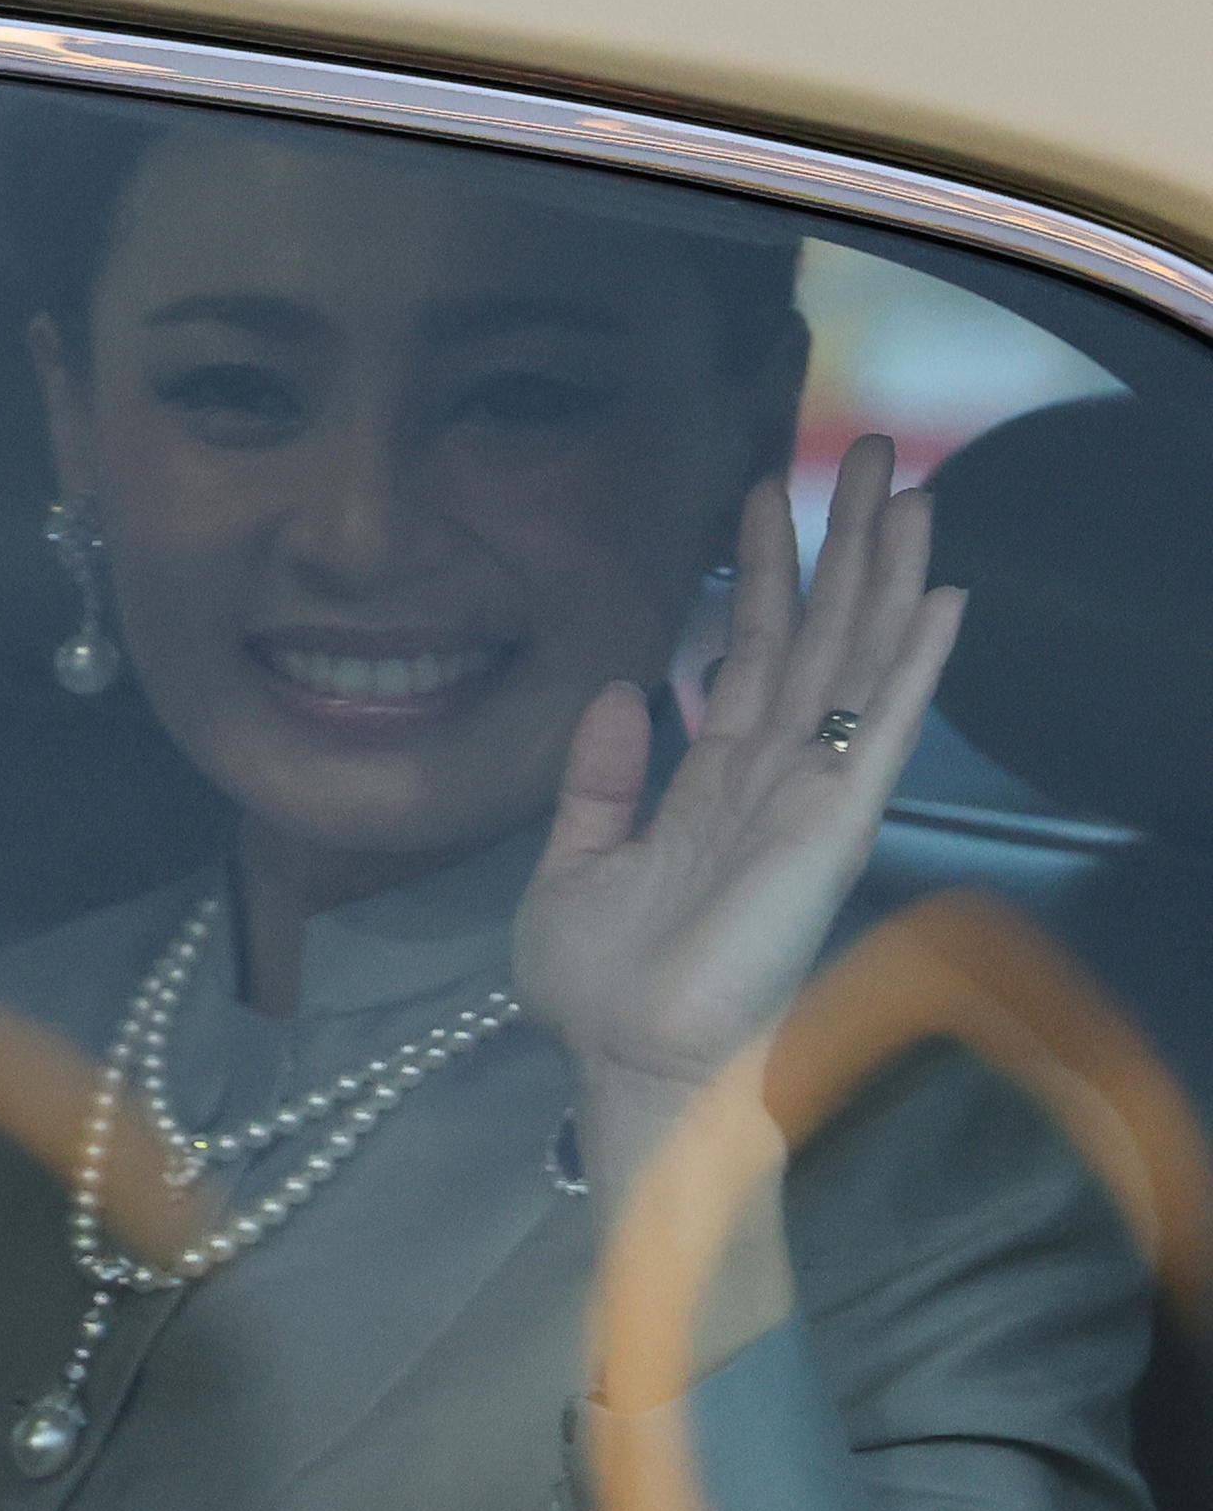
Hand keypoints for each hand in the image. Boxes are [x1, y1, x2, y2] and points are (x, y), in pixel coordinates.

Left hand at [518, 440, 963, 1199]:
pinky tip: (940, 598)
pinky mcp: (831, 824)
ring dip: (888, 572)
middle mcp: (773, 776)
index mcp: (711, 783)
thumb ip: (599, 777)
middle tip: (863, 450)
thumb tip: (623, 690)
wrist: (626, 1060)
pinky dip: (912, 663)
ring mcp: (810, 795)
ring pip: (858, 658)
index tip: (759, 490)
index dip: (761, 571)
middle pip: (819, 634)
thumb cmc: (603, 988)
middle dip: (842, 541)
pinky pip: (878, 727)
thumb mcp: (569, 864)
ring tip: (912, 487)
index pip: (751, 653)